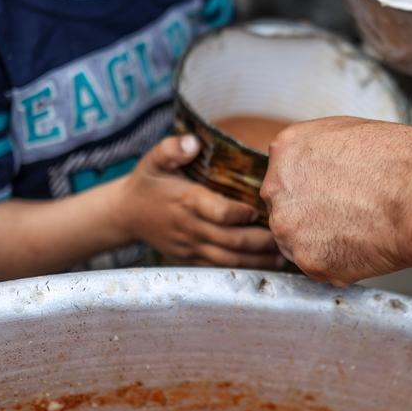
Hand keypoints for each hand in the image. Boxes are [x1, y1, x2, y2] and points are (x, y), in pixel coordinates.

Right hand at [120, 135, 281, 267]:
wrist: (126, 215)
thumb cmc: (148, 183)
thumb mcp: (153, 160)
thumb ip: (172, 149)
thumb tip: (193, 142)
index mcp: (186, 201)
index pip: (217, 212)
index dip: (239, 214)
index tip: (258, 209)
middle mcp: (190, 227)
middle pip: (230, 241)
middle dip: (260, 241)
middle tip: (285, 236)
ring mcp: (191, 246)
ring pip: (229, 260)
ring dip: (257, 260)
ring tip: (283, 256)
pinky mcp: (192, 258)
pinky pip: (221, 268)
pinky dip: (244, 268)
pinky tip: (265, 265)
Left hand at [261, 118, 411, 285]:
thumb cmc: (399, 160)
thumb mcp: (350, 132)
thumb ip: (319, 152)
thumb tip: (317, 168)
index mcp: (286, 150)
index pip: (286, 175)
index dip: (313, 187)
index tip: (334, 192)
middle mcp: (277, 188)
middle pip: (286, 209)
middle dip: (311, 216)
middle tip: (349, 215)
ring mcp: (289, 227)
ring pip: (298, 242)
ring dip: (322, 242)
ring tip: (361, 230)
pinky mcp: (309, 262)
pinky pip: (320, 267)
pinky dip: (340, 264)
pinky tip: (365, 246)